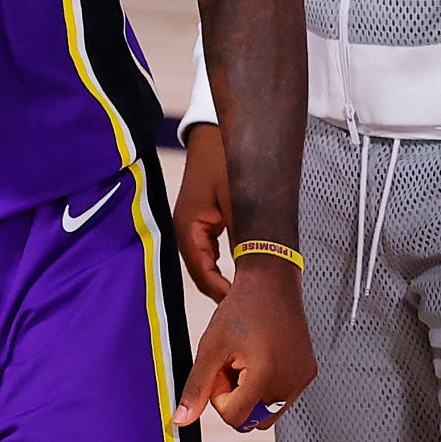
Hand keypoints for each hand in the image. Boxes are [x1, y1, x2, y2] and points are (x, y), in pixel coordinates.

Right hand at [173, 123, 233, 300]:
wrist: (214, 135)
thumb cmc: (224, 162)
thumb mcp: (236, 200)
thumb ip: (243, 236)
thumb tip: (254, 268)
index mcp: (189, 228)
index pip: (203, 274)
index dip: (224, 293)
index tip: (247, 305)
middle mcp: (186, 231)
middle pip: (202, 274)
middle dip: (224, 291)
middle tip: (250, 306)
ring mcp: (192, 227)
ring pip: (206, 265)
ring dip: (224, 280)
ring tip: (248, 295)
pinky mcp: (201, 222)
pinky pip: (209, 252)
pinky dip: (224, 265)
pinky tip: (242, 272)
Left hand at [175, 260, 316, 430]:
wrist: (271, 282)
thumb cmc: (241, 309)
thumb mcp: (211, 346)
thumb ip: (197, 387)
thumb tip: (181, 421)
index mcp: (266, 375)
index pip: (235, 417)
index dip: (220, 397)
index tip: (220, 369)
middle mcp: (290, 381)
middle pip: (252, 419)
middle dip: (237, 398)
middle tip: (233, 364)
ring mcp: (302, 378)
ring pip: (267, 411)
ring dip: (252, 393)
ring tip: (248, 359)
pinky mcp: (308, 373)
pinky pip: (282, 397)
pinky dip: (268, 385)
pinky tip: (263, 356)